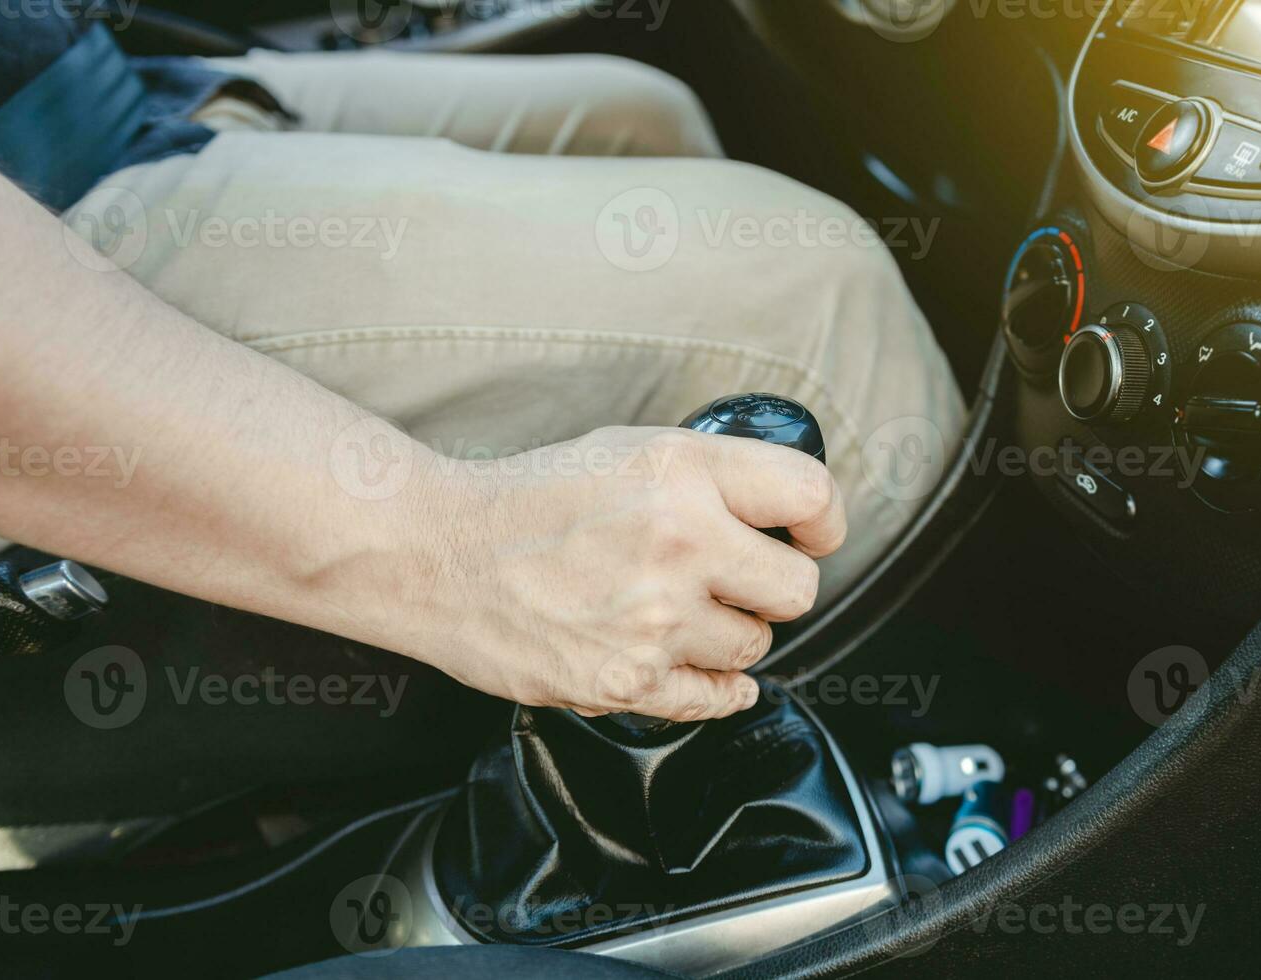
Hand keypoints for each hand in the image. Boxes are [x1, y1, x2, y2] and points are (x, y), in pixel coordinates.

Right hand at [390, 427, 845, 720]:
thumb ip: (711, 475)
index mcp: (683, 473)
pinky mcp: (627, 681)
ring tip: (680, 611)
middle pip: (798, 588)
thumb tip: (783, 512)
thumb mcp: (630, 448)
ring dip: (731, 633)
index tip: (810, 534)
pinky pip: (716, 698)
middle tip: (737, 578)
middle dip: (773, 584)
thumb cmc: (529, 498)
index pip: (812, 498)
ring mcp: (655, 620)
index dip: (822, 520)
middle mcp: (680, 544)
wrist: (438, 553)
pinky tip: (700, 665)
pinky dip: (718, 687)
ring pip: (756, 646)